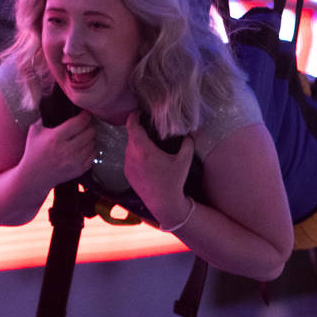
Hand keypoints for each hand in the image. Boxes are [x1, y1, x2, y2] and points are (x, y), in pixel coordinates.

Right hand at [22, 111, 95, 187]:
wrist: (33, 177)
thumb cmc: (34, 151)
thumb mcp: (34, 130)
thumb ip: (44, 116)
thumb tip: (54, 102)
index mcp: (56, 138)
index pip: (80, 122)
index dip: (85, 115)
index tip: (85, 112)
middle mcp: (67, 150)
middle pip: (90, 132)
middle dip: (88, 126)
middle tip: (84, 125)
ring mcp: (75, 161)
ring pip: (93, 143)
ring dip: (90, 138)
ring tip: (83, 136)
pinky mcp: (80, 170)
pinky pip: (94, 155)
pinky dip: (91, 149)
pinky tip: (83, 147)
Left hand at [124, 111, 194, 225]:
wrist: (164, 204)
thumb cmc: (174, 181)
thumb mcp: (185, 160)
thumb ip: (188, 143)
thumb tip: (188, 132)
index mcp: (144, 150)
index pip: (132, 127)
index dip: (134, 116)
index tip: (139, 112)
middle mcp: (132, 156)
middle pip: (131, 135)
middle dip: (138, 128)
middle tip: (149, 125)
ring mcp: (128, 166)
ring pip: (129, 146)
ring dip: (137, 141)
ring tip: (149, 140)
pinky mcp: (128, 174)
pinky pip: (129, 157)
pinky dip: (135, 153)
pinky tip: (146, 156)